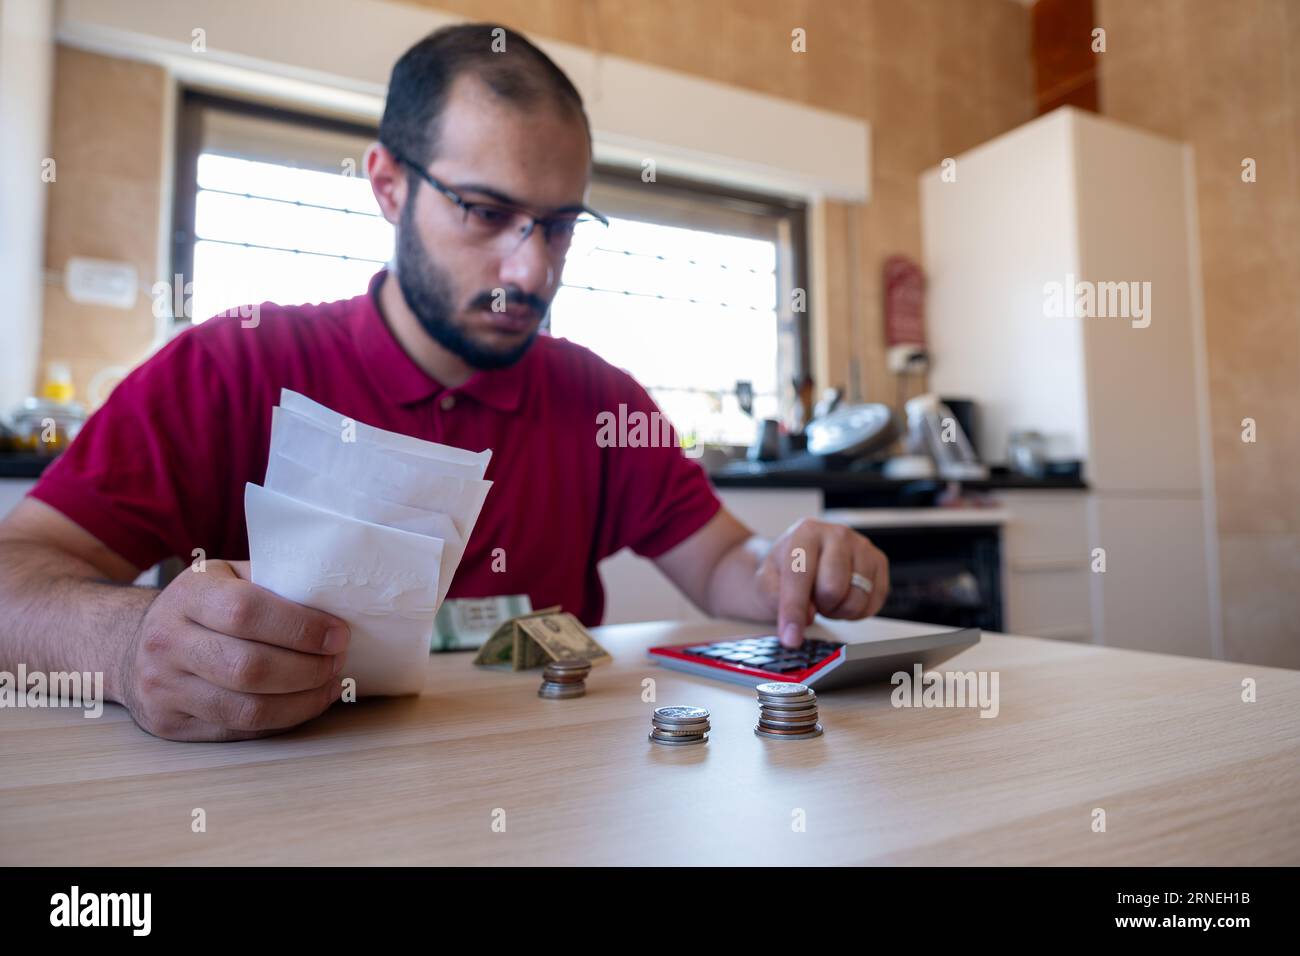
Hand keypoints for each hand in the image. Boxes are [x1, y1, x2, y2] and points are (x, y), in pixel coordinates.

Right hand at [119, 560, 349, 740]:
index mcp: (189, 595)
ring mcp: (163, 688)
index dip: (301, 628)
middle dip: (307, 669)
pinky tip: (304, 704)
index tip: (338, 635)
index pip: (247, 612)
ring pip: (246, 709)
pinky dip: (281, 720)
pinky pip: (238, 731)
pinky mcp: (170, 724)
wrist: (133, 645)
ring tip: (328, 685)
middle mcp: (167, 642)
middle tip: (336, 662)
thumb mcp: (227, 577)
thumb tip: (335, 600)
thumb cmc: (202, 607)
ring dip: (301, 702)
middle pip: (249, 668)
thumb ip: (271, 583)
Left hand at [755, 519, 889, 647]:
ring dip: (838, 610)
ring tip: (826, 597)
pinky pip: (873, 603)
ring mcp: (862, 547)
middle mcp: (838, 535)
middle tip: (812, 600)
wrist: (801, 558)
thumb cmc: (784, 569)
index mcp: (806, 533)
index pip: (800, 576)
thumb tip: (807, 616)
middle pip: (833, 589)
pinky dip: (855, 611)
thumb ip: (778, 599)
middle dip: (819, 605)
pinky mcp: (879, 563)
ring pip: (856, 599)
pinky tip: (843, 598)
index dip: (794, 611)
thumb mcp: (766, 582)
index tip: (790, 638)